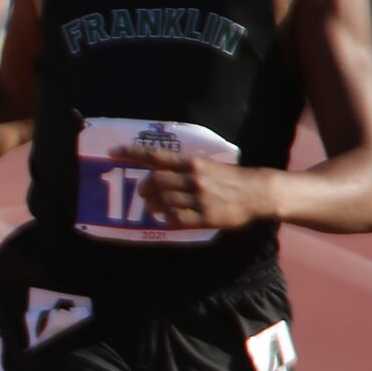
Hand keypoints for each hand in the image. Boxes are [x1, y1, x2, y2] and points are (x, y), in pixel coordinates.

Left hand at [110, 144, 268, 231]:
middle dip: (144, 188)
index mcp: (193, 163)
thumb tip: (157, 174)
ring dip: (152, 206)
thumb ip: (185, 169)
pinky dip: (166, 219)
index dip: (133, 153)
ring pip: (162, 202)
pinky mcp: (204, 217)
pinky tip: (167, 217)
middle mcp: (194, 178)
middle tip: (143, 193)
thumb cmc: (231, 179)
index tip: (113, 151)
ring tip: (153, 207)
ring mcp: (199, 198)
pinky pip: (174, 219)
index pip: (157, 156)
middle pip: (155, 182)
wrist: (258, 193)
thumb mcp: (209, 166)